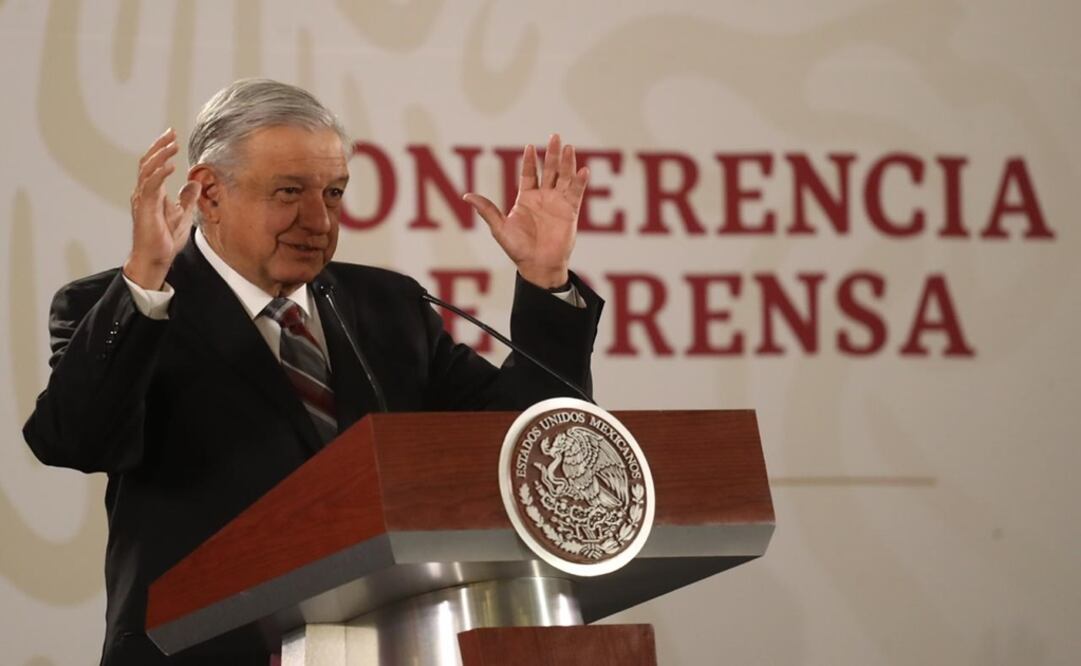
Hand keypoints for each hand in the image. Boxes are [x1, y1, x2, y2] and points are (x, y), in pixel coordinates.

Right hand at [123, 128, 200, 289]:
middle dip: (159, 146)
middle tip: (171, 133)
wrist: (155, 259)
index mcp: (151, 193)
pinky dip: (159, 174)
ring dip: (160, 155)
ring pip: (147, 170)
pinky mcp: (145, 209)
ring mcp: (142, 200)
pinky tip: (169, 165)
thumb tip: (195, 183)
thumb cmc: (164, 240)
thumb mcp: (182, 215)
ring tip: (172, 145)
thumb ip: (187, 198)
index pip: (153, 165)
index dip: (161, 150)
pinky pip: (150, 186)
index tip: (172, 137)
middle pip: (147, 162)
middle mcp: (144, 193)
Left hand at [464, 134, 588, 288]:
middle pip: (549, 170)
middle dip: (552, 154)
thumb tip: (466, 195)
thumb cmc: (518, 249)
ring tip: (569, 147)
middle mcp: (544, 198)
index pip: (529, 174)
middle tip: (555, 136)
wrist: (538, 266)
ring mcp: (558, 203)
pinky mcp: (570, 212)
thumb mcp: (499, 228)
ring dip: (567, 163)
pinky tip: (583, 169)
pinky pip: (576, 193)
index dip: (530, 160)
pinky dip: (580, 181)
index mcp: (526, 199)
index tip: (530, 146)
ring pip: (564, 177)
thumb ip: (487, 210)